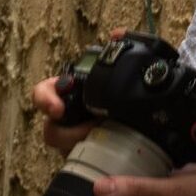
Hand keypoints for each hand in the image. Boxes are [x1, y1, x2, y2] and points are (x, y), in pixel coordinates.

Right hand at [31, 27, 127, 154]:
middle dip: (67, 133)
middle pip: (51, 128)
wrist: (151, 125)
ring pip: (65, 149)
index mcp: (73, 93)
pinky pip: (81, 162)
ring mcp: (76, 139)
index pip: (45, 92)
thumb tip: (117, 34)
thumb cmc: (131, 98)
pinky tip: (111, 156)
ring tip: (108, 140)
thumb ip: (121, 51)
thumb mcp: (127, 73)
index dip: (45, 99)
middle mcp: (70, 117)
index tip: (58, 109)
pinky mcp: (86, 157)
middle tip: (91, 130)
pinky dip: (93, 159)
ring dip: (83, 146)